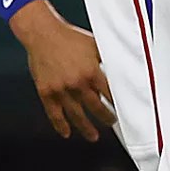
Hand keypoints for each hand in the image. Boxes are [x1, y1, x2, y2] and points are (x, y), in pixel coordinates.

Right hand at [10, 1, 115, 140]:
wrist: (43, 34)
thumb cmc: (71, 37)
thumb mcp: (95, 45)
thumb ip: (109, 59)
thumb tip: (126, 67)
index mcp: (92, 71)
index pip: (110, 94)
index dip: (119, 104)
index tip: (126, 112)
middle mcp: (77, 83)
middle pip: (95, 107)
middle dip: (106, 117)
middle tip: (112, 123)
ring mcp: (60, 89)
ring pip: (76, 114)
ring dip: (86, 128)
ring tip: (94, 137)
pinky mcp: (45, 92)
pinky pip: (54, 113)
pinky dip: (60, 125)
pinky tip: (66, 133)